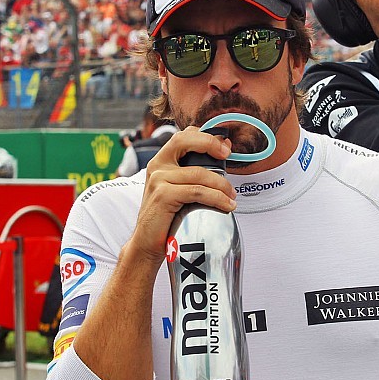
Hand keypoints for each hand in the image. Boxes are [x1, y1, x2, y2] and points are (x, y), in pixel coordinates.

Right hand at [127, 127, 235, 263]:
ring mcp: (158, 180)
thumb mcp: (180, 190)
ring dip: (221, 185)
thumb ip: (195, 174)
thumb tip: (223, 153)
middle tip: (227, 155)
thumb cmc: (167, 217)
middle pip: (184, 141)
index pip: (183, 136)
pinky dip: (217, 198)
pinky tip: (226, 206)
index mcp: (161, 161)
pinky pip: (197, 192)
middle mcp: (157, 166)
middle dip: (210, 143)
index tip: (225, 147)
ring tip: (232, 197)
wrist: (147, 244)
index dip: (205, 136)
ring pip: (199, 173)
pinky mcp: (163, 195)